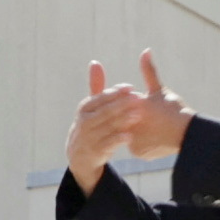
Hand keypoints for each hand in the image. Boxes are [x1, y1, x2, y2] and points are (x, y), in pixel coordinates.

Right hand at [66, 60, 142, 193]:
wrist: (80, 156)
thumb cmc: (90, 126)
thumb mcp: (91, 107)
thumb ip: (96, 86)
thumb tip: (95, 63)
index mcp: (85, 108)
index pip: (101, 97)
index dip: (116, 92)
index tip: (130, 87)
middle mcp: (84, 122)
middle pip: (105, 111)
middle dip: (122, 104)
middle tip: (138, 98)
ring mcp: (89, 137)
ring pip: (107, 127)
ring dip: (123, 120)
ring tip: (138, 114)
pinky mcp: (95, 152)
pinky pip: (108, 144)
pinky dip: (118, 140)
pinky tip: (130, 135)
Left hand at [121, 50, 194, 159]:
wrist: (188, 134)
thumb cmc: (175, 109)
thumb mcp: (160, 90)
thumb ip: (149, 71)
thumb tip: (145, 51)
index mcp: (134, 105)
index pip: (120, 102)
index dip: (128, 102)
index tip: (143, 106)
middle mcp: (130, 122)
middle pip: (122, 118)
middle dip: (129, 117)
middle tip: (148, 118)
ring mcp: (132, 139)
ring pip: (128, 133)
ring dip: (134, 131)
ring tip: (151, 128)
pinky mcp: (138, 152)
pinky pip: (135, 147)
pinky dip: (141, 144)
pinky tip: (151, 140)